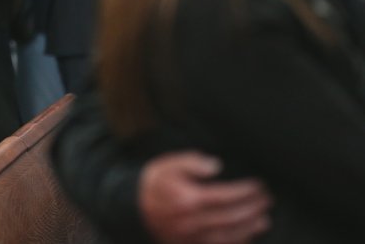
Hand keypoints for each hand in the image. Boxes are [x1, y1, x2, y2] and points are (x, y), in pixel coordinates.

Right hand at [139, 152, 271, 243]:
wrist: (132, 205)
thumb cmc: (154, 182)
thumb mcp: (169, 164)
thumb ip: (193, 162)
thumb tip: (216, 166)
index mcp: (188, 199)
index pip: (225, 196)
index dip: (245, 192)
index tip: (258, 185)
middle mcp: (191, 221)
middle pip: (230, 218)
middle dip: (252, 209)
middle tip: (266, 200)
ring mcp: (190, 237)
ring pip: (227, 236)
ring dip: (249, 229)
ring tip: (263, 220)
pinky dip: (235, 243)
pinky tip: (246, 237)